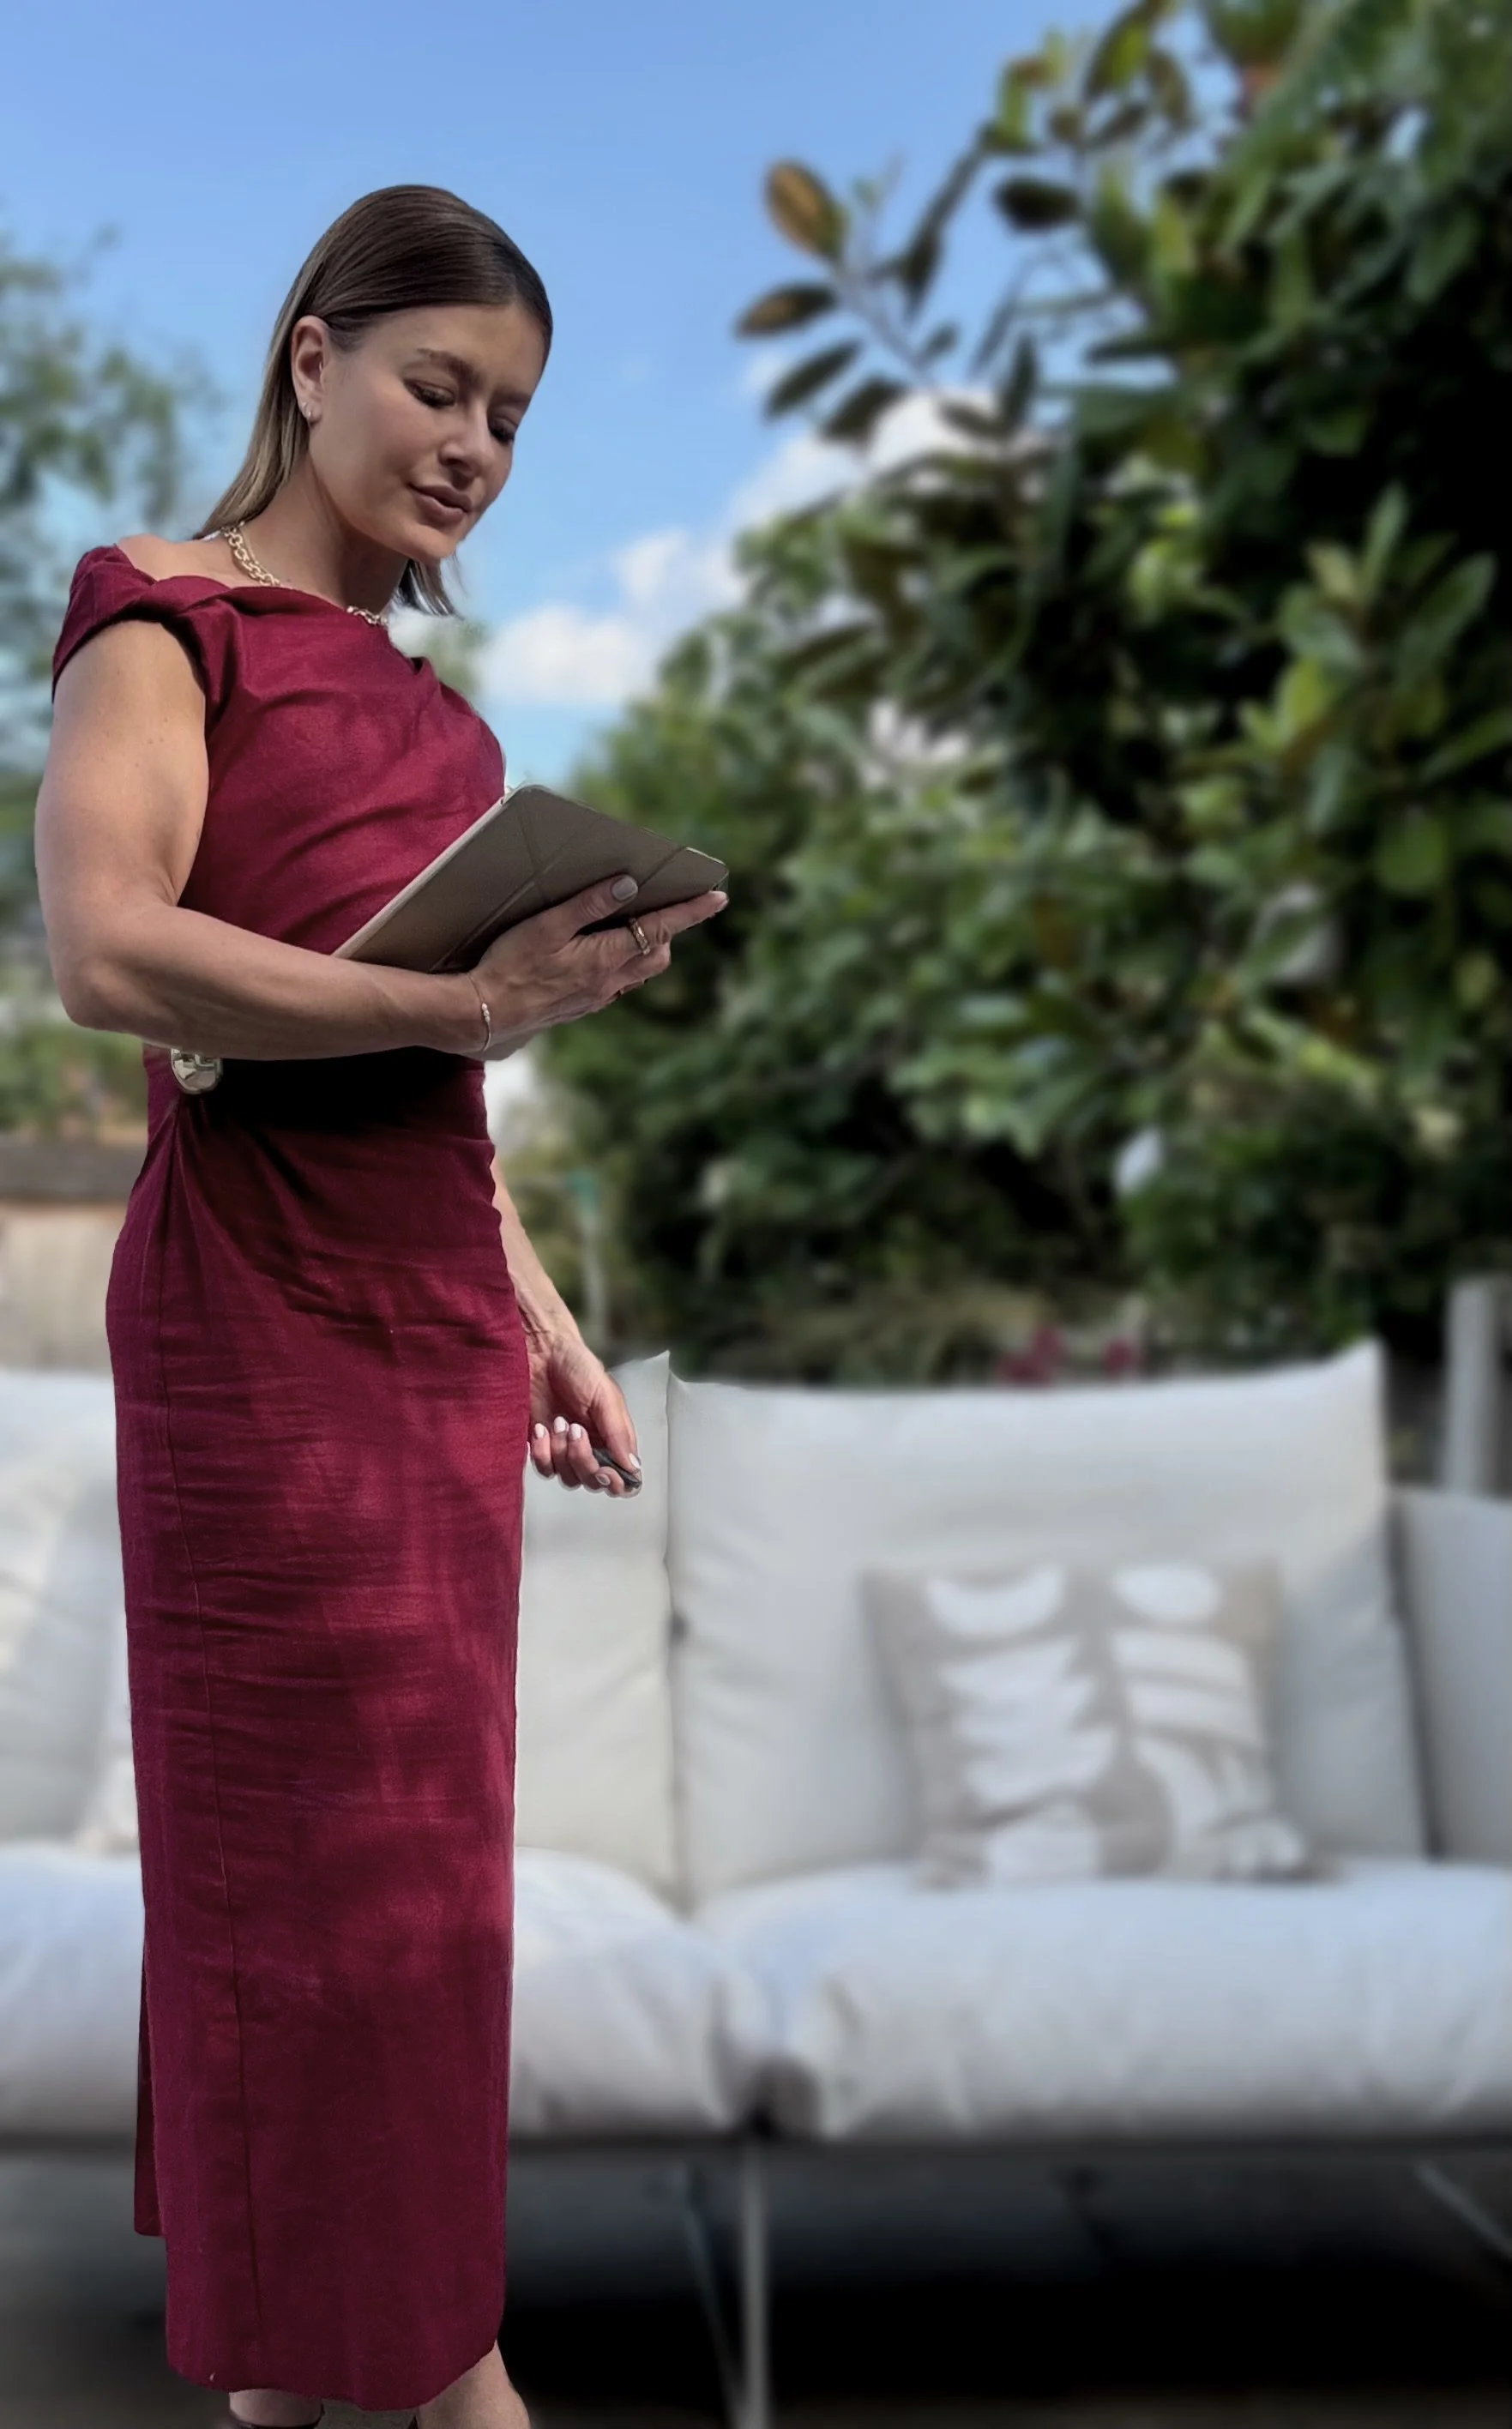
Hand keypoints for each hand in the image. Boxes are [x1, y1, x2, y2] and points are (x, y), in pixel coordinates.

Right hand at [471, 874, 726, 1046]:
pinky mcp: (581, 1006)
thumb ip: (589, 905)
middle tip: (666, 906)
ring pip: (639, 972)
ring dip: (645, 949)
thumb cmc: (510, 966)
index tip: (719, 897)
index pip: (660, 929)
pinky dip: (623, 965)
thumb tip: (628, 885)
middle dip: (667, 931)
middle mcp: (609, 982)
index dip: (691, 912)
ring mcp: (596, 997)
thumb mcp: (547, 926)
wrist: (485, 1012)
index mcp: (605, 959)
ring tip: (635, 925)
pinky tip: (603, 955)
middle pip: (657, 954)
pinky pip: (617, 984)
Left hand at [526, 1326, 640, 1495]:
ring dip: (561, 1453)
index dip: (616, 1481)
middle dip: (583, 1460)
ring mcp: (566, 1450)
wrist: (541, 1353)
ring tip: (557, 1421)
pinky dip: (542, 1453)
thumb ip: (618, 1433)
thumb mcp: (605, 1396)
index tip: (604, 1469)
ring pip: (568, 1478)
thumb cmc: (577, 1367)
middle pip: (594, 1481)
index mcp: (614, 1437)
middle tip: (575, 1429)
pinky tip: (541, 1429)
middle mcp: (593, 1447)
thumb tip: (633, 1467)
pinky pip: (544, 1469)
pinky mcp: (542, 1447)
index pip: (623, 1477)